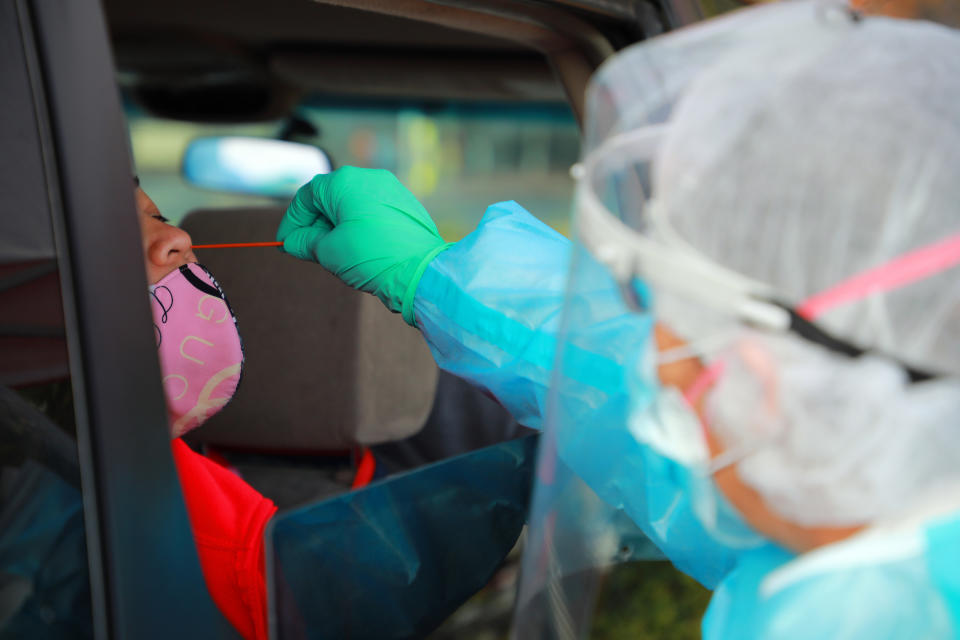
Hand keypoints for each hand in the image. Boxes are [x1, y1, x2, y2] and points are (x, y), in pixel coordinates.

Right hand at [277, 167, 452, 324]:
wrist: (420, 271)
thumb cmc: (372, 256)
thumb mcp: (328, 251)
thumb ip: (305, 242)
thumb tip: (293, 242)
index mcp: (345, 182)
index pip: (307, 197)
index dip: (293, 221)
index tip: (286, 243)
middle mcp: (368, 178)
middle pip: (330, 198)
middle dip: (315, 225)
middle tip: (307, 250)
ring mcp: (391, 190)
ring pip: (352, 205)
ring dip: (337, 227)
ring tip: (333, 253)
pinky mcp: (405, 205)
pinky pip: (372, 211)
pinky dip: (358, 227)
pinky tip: (357, 250)